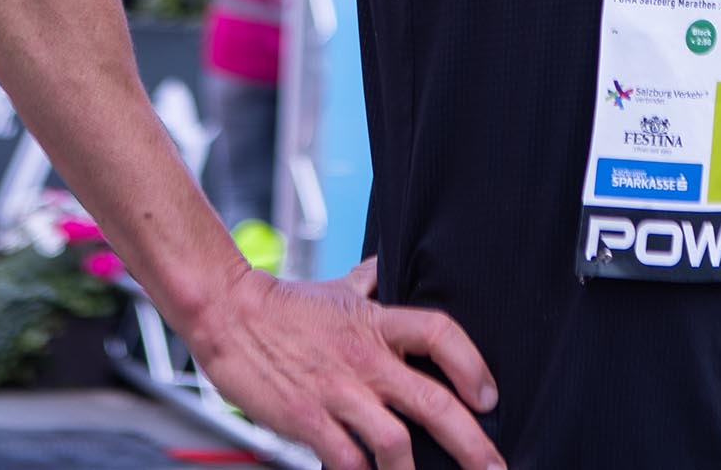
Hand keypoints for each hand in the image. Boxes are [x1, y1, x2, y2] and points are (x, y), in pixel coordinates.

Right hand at [188, 263, 501, 469]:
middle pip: (433, 402)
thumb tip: (392, 270)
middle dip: (472, 443)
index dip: (472, 366)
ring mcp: (336, 391)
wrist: (227, 314)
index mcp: (376, 322)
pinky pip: (346, 460)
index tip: (489, 396)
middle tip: (493, 467)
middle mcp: (365, 358)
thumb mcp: (338, 288)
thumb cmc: (284, 305)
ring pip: (394, 443)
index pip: (440, 333)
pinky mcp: (306, 419)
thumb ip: (371, 283)